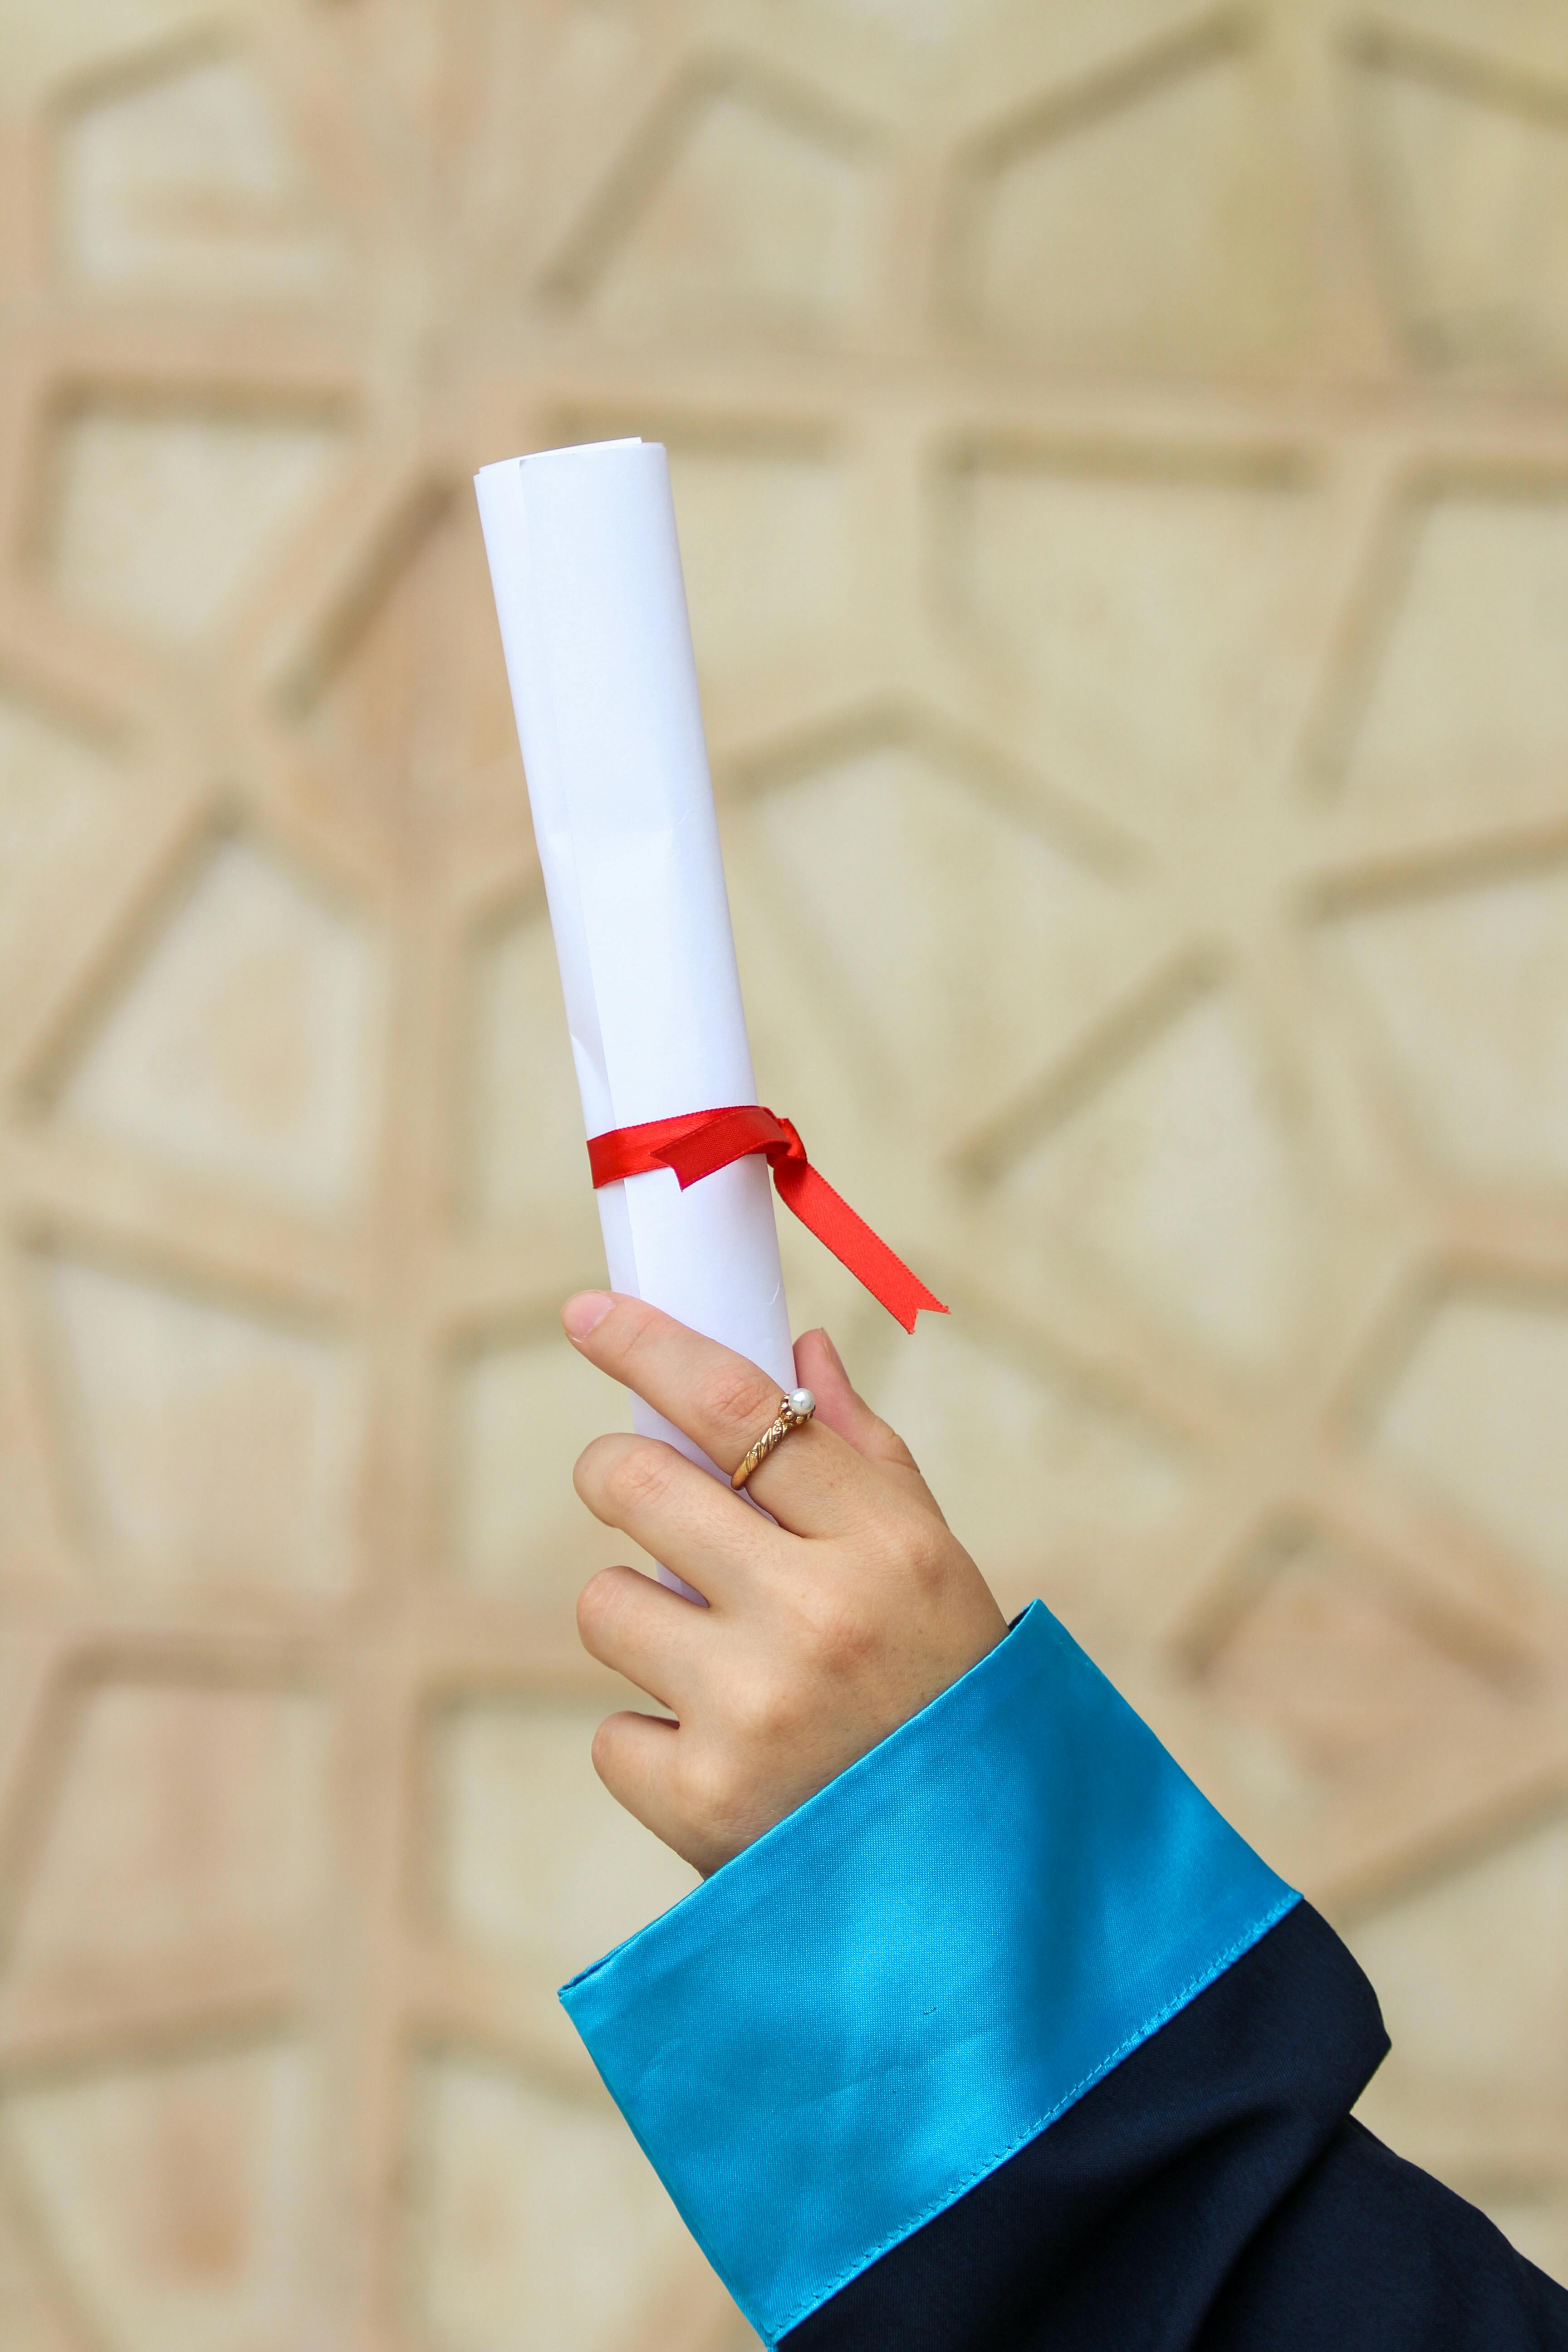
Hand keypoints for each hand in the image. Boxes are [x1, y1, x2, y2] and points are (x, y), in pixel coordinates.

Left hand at [564, 1293, 1007, 1875]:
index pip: (739, 1405)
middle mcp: (816, 1617)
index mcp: (884, 1544)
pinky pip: (609, 1730)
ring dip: (642, 1619)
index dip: (647, 1346)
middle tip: (636, 1488)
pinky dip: (652, 1741)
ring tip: (718, 1665)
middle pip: (636, 1482)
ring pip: (605, 1602)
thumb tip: (798, 1351)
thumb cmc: (945, 1691)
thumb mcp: (933, 1565)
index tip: (587, 1314)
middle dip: (618, 1473)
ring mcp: (753, 1711)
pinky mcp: (701, 1800)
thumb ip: (860, 1454)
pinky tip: (725, 1759)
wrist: (970, 1886)